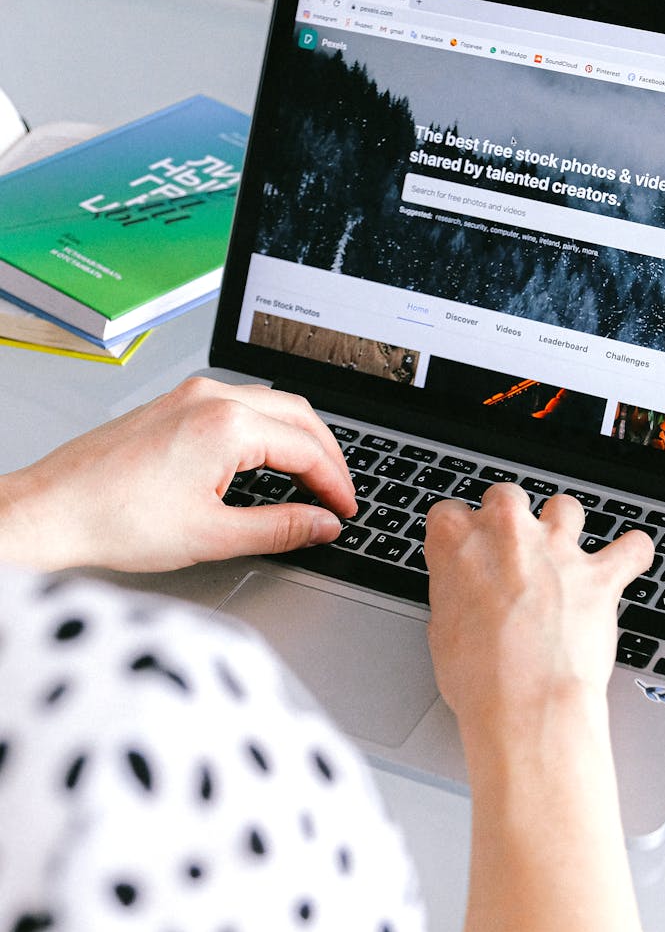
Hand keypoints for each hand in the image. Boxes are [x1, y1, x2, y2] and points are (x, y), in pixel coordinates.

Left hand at [0, 376, 356, 572]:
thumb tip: (321, 524)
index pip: (307, 449)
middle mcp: (211, 397)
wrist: (51, 510)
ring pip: (268, 405)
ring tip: (309, 478)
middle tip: (339, 493)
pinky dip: (265, 430)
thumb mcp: (212, 535)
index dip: (335, 484)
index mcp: (228, 424)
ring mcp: (189, 396)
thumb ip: (280, 527)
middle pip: (297, 415)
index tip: (345, 510)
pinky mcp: (172, 404)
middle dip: (326, 454)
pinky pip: (238, 405)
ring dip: (297, 438)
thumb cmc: (114, 520)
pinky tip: (264, 459)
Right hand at [425, 485, 653, 931]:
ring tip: (564, 549)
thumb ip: (454, 593)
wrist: (525, 706)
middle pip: (507, 496)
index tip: (465, 550)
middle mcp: (507, 534)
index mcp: (457, 542)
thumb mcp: (442, 631)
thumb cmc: (478, 680)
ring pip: (564, 508)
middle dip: (509, 515)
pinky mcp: (598, 575)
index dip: (459, 533)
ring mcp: (556, 550)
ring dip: (564, 525)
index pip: (449, 512)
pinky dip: (633, 552)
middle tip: (510, 546)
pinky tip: (631, 557)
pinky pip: (631, 548)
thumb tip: (464, 596)